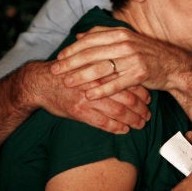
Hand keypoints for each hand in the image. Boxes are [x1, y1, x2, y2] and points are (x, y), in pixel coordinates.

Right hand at [26, 61, 150, 132]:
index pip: (129, 81)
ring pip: (119, 112)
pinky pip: (103, 123)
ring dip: (133, 120)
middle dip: (141, 108)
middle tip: (148, 114)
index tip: (149, 98)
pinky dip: (116, 128)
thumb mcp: (88, 62)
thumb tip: (129, 71)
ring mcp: (88, 97)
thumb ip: (107, 66)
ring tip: (140, 124)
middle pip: (128, 98)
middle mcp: (98, 82)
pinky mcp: (79, 111)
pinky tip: (124, 130)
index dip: (142, 91)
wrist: (42, 82)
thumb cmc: (68, 71)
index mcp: (102, 68)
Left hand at [50, 26, 191, 99]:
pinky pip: (116, 83)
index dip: (73, 48)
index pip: (91, 39)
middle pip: (92, 53)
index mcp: (121, 33)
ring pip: (102, 67)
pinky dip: (101, 89)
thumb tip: (79, 35)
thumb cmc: (146, 54)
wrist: (174, 65)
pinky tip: (89, 95)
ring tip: (67, 83)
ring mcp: (133, 58)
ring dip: (81, 76)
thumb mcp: (127, 40)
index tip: (59, 57)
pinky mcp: (140, 73)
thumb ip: (103, 36)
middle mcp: (126, 43)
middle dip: (71, 62)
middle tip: (55, 70)